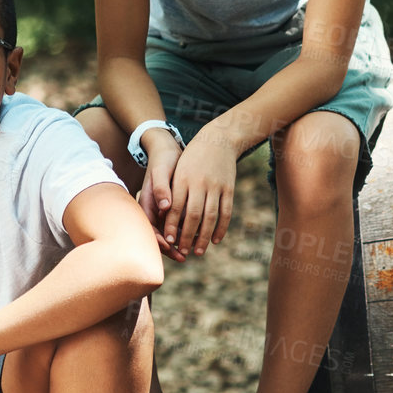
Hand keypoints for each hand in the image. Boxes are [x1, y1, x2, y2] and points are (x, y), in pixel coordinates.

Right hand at [137, 134, 185, 261]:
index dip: (158, 240)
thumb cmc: (164, 161)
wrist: (169, 151)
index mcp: (146, 204)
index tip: (170, 247)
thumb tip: (164, 206)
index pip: (149, 227)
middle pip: (158, 235)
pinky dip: (186, 232)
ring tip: (193, 250)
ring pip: (169, 232)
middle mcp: (153, 210)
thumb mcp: (161, 172)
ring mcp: (162, 211)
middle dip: (170, 248)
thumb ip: (161, 189)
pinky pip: (178, 225)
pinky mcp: (172, 208)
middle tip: (183, 257)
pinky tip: (198, 236)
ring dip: (180, 241)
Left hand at [162, 125, 236, 257]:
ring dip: (204, 237)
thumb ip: (171, 191)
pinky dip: (221, 228)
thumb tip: (164, 215)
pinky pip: (226, 212)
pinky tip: (216, 240)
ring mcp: (216, 186)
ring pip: (210, 216)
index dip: (171, 226)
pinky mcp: (229, 188)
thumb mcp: (178, 170)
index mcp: (183, 179)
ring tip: (198, 252)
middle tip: (182, 252)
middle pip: (193, 215)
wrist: (218, 140)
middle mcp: (199, 183)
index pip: (175, 207)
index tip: (167, 241)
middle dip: (187, 236)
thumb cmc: (192, 158)